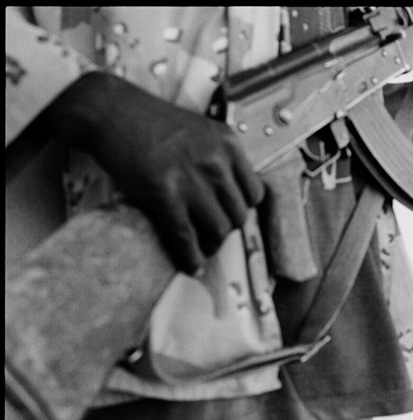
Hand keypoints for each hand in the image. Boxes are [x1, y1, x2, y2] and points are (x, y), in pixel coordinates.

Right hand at [41, 72, 264, 274]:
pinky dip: (190, 257)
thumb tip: (223, 195)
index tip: (230, 217)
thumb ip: (216, 158)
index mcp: (227, 143)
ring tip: (201, 251)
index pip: (254, 192)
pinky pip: (186, 237)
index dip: (242, 210)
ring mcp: (191, 178)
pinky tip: (190, 265)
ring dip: (211, 246)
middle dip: (227, 231)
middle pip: (238, 214)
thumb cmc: (146, 120)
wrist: (107, 110)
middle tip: (212, 237)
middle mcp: (216, 160)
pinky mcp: (164, 194)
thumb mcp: (198, 130)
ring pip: (218, 229)